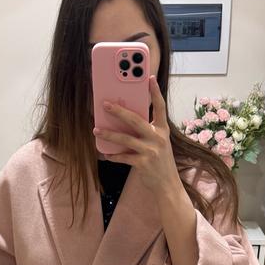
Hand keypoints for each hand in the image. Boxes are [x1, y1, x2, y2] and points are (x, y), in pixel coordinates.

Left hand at [92, 75, 179, 195]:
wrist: (167, 186)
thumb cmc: (160, 163)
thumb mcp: (159, 144)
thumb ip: (146, 132)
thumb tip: (125, 122)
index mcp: (162, 130)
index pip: (160, 107)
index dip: (155, 92)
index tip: (149, 77)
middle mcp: (158, 138)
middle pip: (135, 120)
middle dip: (119, 111)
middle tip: (105, 104)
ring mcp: (151, 151)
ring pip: (125, 139)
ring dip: (108, 134)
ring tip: (96, 130)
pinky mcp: (143, 163)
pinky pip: (123, 157)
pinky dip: (113, 156)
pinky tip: (106, 155)